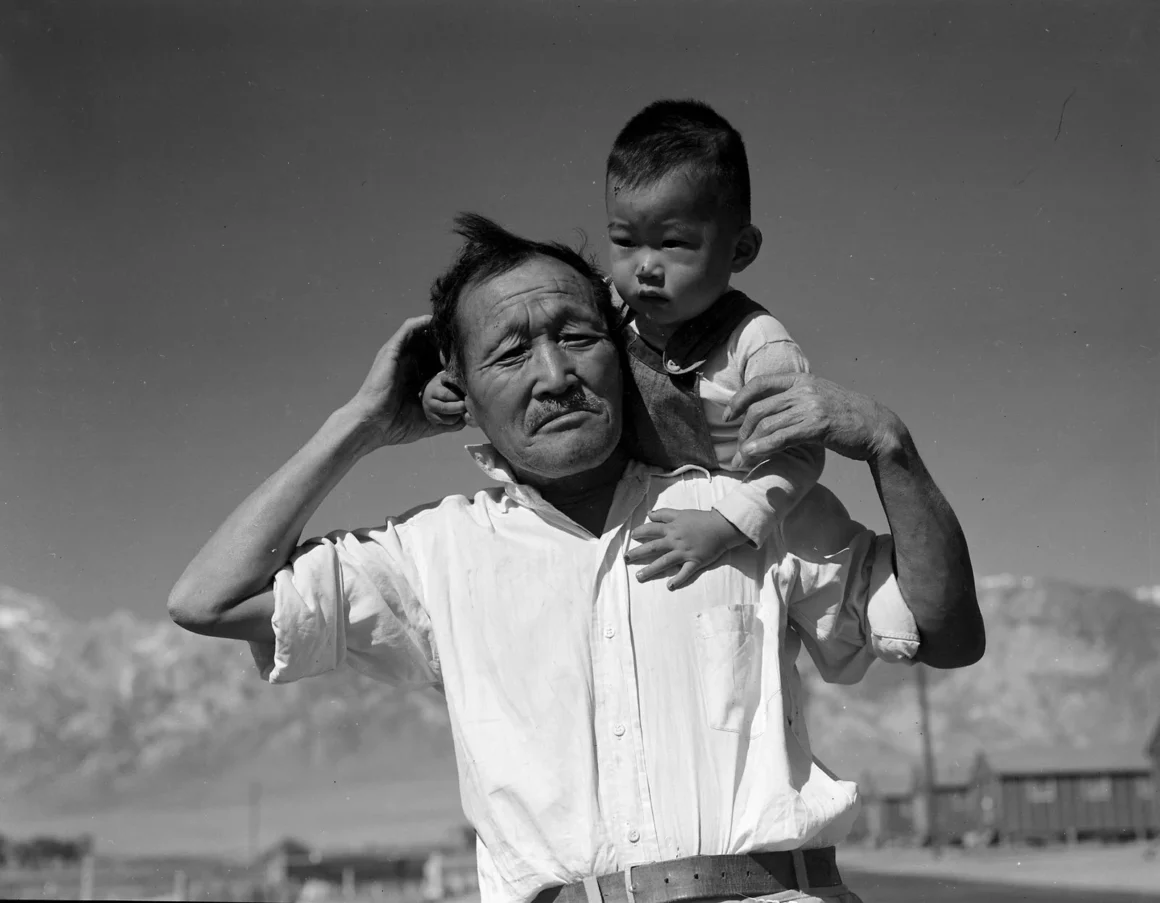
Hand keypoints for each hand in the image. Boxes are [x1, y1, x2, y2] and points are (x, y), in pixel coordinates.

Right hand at [344, 315, 462, 450]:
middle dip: (449, 343)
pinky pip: (409, 329)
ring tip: (454, 333)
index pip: (439, 361)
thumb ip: (448, 419)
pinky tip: (435, 322)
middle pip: (433, 345)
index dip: (454, 359)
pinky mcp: (392, 350)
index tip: (470, 361)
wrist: (373, 425)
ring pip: (423, 334)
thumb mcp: (429, 421)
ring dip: (439, 332)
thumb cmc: (396, 426)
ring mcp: (400, 356)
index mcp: (417, 378)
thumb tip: (468, 419)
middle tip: (465, 344)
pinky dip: (422, 323)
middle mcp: (409, 364)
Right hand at [422, 370, 466, 429]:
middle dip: (459, 407)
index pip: (445, 395)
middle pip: (446, 409)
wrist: (430, 395)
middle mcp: (429, 405)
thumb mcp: (445, 378)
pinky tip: (464, 417)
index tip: (467, 395)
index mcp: (432, 392)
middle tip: (468, 405)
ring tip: (467, 410)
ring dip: (461, 416)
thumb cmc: (443, 385)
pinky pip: (452, 428)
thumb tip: (465, 384)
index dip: (457, 396)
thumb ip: (454, 380)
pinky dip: (461, 424)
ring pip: (450, 420)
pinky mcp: (436, 425)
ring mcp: (432, 416)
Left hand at [625, 508, 746, 589]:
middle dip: (638, 553)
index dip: (640, 532)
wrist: (722, 527)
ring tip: (639, 577)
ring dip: (651, 570)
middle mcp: (675, 541)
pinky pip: (685, 572)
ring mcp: (685, 552)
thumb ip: (665, 513)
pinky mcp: (695, 561)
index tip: (632, 536)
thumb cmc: (702, 519)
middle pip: (653, 547)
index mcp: (672, 528)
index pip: (652, 529)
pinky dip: (678, 579)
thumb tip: (649, 514)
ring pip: (664, 562)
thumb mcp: (682, 513)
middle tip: (626, 559)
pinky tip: (669, 586)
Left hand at [724, 372, 904, 468]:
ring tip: (740, 461)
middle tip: (738, 450)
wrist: (878, 428)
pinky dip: (762, 448)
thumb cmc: (848, 418)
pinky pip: (781, 437)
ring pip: (766, 425)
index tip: (728, 415)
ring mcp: (811, 406)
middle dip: (742, 431)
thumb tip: (772, 411)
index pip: (760, 383)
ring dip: (748, 445)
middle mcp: (804, 389)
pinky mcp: (817, 425)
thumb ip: (797, 399)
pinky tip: (752, 457)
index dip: (739, 399)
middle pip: (759, 409)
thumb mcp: (821, 398)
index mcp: (802, 380)